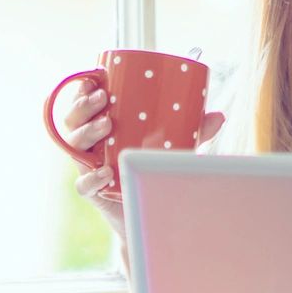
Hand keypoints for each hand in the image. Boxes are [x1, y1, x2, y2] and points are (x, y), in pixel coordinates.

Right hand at [62, 83, 226, 240]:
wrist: (152, 213)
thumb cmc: (156, 170)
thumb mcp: (175, 146)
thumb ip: (195, 131)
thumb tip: (219, 115)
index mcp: (102, 128)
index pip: (83, 104)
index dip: (81, 90)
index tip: (94, 78)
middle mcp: (90, 146)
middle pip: (72, 122)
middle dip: (83, 107)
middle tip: (103, 100)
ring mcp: (88, 169)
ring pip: (73, 148)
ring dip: (86, 133)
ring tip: (105, 125)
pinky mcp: (93, 194)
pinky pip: (83, 185)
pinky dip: (92, 178)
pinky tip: (106, 171)